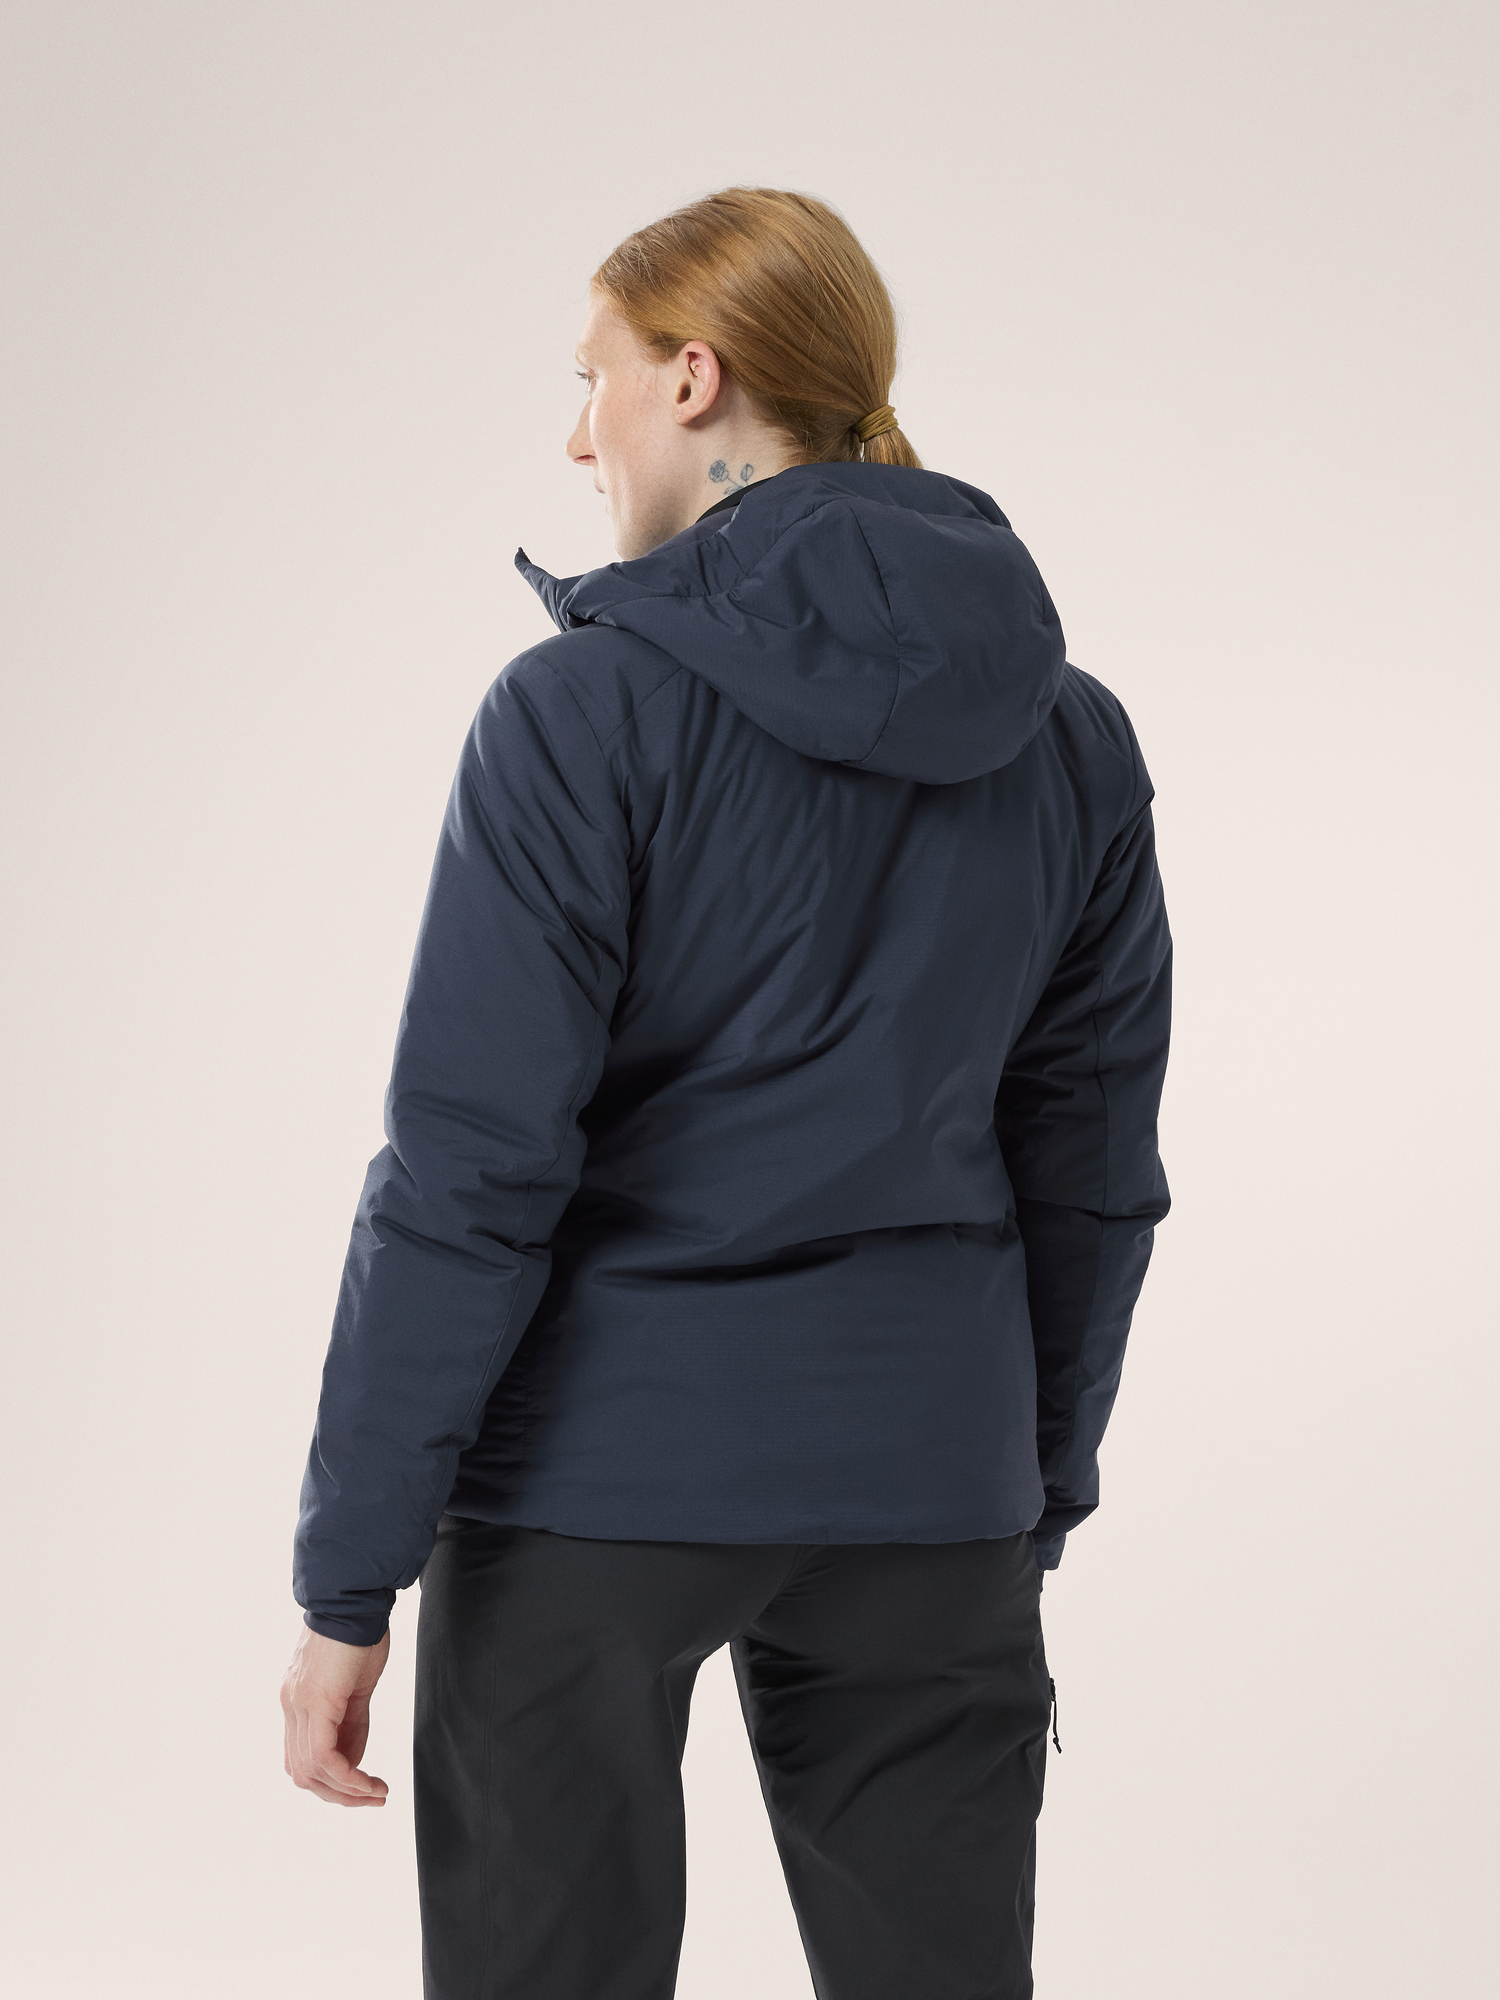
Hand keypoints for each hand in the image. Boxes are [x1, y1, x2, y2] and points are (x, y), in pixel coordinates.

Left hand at [281, 1624, 390, 1806]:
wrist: (355, 1597)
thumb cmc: (360, 1630)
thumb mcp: (357, 1684)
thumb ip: (352, 1722)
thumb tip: (354, 1758)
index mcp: (297, 1700)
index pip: (304, 1757)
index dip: (332, 1780)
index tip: (364, 1785)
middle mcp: (291, 1706)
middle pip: (301, 1772)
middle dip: (338, 1794)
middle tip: (371, 1798)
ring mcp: (299, 1704)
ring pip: (310, 1771)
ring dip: (345, 1791)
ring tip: (375, 1793)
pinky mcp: (316, 1701)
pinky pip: (324, 1756)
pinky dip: (346, 1776)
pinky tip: (367, 1781)